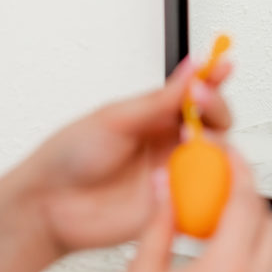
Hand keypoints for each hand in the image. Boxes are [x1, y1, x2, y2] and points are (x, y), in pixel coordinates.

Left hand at [31, 56, 233, 255]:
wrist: (48, 204)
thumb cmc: (71, 157)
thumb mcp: (115, 119)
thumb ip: (159, 100)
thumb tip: (192, 67)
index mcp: (155, 116)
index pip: (196, 94)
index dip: (214, 79)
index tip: (223, 65)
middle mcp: (168, 144)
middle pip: (215, 124)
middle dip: (216, 109)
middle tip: (201, 103)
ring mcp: (172, 174)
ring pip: (215, 158)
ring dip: (214, 144)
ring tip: (193, 138)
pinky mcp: (172, 205)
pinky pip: (203, 195)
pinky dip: (207, 183)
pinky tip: (193, 173)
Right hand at [93, 152, 271, 271]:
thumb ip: (161, 222)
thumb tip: (165, 183)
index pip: (246, 201)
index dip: (240, 171)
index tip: (231, 156)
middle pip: (269, 227)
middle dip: (248, 208)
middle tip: (219, 202)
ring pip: (269, 266)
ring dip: (246, 251)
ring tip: (207, 259)